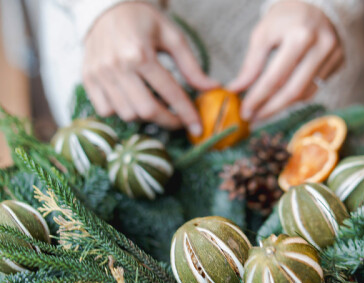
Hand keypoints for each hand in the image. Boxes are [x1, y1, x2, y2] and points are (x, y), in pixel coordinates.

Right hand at [82, 2, 218, 134]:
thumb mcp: (172, 37)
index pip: (169, 93)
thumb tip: (212, 88)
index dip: (186, 113)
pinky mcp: (88, 79)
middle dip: (168, 121)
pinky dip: (122, 112)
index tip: (197, 127)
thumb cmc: (142, 21)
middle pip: (147, 110)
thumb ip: (191, 66)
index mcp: (140, 53)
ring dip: (145, 116)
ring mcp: (99, 74)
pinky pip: (107, 111)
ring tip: (155, 106)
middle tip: (178, 121)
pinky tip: (132, 101)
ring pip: (127, 114)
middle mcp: (117, 65)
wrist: (105, 6)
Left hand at [228, 1, 342, 121]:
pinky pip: (314, 89)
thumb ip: (251, 64)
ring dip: (281, 106)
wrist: (317, 4)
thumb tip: (237, 90)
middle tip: (253, 119)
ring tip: (263, 111)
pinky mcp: (339, 63)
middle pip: (292, 91)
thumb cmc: (286, 18)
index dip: (258, 98)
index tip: (245, 111)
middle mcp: (321, 47)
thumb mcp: (264, 34)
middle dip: (270, 109)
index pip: (275, 77)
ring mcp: (333, 57)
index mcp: (300, 36)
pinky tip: (281, 99)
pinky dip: (295, 98)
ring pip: (304, 94)